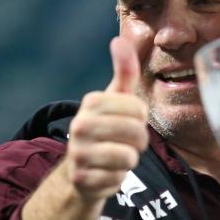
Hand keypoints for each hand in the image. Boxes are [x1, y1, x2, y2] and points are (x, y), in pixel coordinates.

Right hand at [66, 37, 148, 201]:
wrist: (80, 169)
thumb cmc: (105, 128)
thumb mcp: (115, 99)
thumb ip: (124, 72)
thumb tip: (119, 39)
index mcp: (91, 103)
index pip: (139, 110)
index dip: (141, 118)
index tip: (129, 120)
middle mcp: (80, 126)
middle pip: (136, 133)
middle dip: (139, 141)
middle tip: (127, 142)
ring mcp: (79, 153)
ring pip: (129, 157)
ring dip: (129, 160)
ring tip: (117, 155)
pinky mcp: (82, 179)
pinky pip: (118, 179)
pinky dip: (118, 178)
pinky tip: (106, 172)